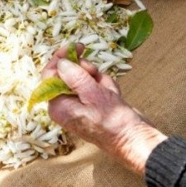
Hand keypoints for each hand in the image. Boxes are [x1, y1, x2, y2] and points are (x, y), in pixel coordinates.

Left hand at [43, 49, 165, 174]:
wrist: (136, 140)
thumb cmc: (114, 122)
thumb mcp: (93, 94)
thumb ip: (75, 77)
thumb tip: (61, 63)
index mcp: (58, 106)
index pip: (50, 75)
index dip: (61, 58)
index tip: (77, 47)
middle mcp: (65, 106)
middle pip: (69, 74)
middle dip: (87, 72)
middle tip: (97, 78)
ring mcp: (79, 105)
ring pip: (85, 77)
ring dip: (100, 81)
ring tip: (109, 94)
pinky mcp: (93, 105)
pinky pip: (96, 86)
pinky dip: (106, 87)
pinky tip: (114, 97)